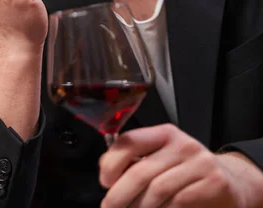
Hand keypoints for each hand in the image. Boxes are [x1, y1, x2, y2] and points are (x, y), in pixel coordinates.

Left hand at [98, 124, 262, 207]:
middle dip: (119, 196)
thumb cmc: (184, 172)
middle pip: (140, 172)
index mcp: (163, 134)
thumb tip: (105, 172)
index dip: (111, 163)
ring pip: (157, 190)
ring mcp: (200, 162)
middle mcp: (182, 144)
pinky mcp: (214, 182)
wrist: (228, 183)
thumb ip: (132, 162)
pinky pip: (178, 201)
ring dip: (139, 207)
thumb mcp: (158, 159)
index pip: (129, 141)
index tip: (104, 182)